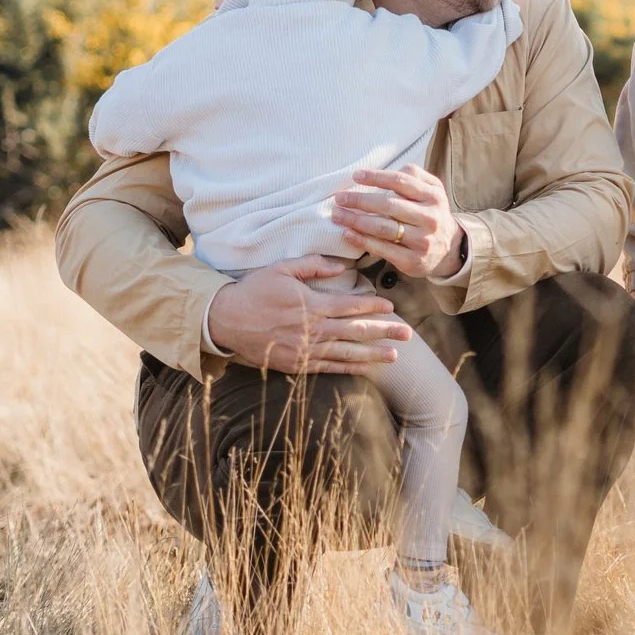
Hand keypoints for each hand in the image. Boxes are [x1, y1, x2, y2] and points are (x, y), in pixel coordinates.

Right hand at [206, 256, 409, 372]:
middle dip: (384, 333)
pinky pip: (328, 368)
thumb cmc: (254, 290)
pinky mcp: (297, 365)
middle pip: (356, 332)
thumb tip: (341, 266)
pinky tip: (365, 368)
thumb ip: (313, 266)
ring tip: (394, 356)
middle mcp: (312, 330)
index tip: (392, 307)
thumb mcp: (282, 269)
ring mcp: (305, 350)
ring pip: (347, 353)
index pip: (350, 306)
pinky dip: (349, 368)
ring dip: (372, 354)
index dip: (373, 307)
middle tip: (408, 334)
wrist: (226, 320)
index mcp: (311, 305)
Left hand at [331, 166, 465, 279]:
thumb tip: (385, 172)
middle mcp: (429, 218)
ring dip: (356, 221)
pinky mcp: (412, 260)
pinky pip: (383, 249)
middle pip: (389, 205)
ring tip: (337, 215)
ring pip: (383, 228)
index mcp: (433, 196)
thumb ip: (414, 176)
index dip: (376, 177)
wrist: (450, 250)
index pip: (401, 181)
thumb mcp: (432, 191)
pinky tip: (347, 234)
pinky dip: (362, 241)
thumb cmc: (431, 214)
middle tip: (339, 198)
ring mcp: (422, 240)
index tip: (356, 175)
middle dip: (360, 200)